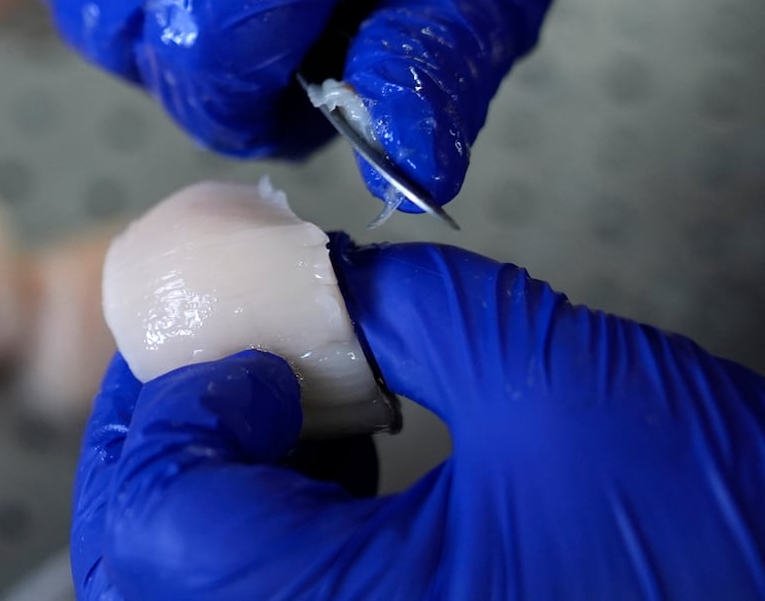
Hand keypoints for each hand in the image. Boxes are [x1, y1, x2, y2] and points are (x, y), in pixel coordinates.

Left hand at [73, 241, 764, 599]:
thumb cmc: (724, 541)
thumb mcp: (561, 383)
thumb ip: (410, 309)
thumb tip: (323, 278)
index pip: (161, 518)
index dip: (176, 405)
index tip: (238, 341)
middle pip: (143, 573)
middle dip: (162, 452)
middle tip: (218, 369)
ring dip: (202, 502)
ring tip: (286, 418)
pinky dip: (262, 552)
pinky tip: (339, 489)